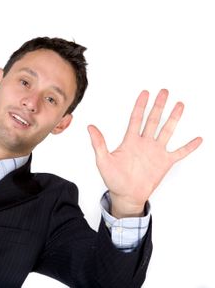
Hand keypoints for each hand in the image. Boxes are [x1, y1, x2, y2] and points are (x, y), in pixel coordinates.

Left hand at [88, 89, 201, 217]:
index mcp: (130, 141)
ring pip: (167, 131)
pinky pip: (179, 153)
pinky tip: (198, 139)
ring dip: (173, 118)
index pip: (136, 118)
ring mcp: (155, 152)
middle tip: (164, 92)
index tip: (145, 93)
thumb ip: (98, 143)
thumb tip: (90, 127)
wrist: (126, 196)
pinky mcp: (164, 163)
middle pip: (153, 120)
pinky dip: (189, 147)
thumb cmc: (113, 179)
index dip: (140, 106)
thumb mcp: (103, 160)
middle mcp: (144, 143)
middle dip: (159, 106)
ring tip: (180, 105)